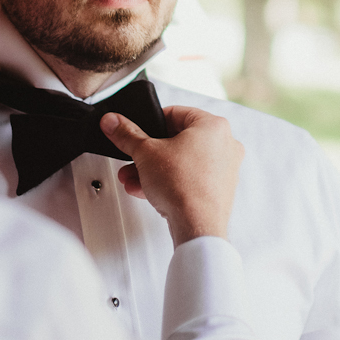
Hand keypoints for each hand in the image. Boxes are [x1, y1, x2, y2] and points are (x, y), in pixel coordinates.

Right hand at [104, 104, 242, 247]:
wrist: (197, 226)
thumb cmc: (185, 188)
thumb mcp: (146, 153)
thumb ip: (127, 134)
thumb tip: (115, 122)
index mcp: (214, 126)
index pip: (176, 113)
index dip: (151, 122)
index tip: (137, 130)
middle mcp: (225, 144)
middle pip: (177, 141)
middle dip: (148, 153)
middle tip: (133, 156)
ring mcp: (224, 169)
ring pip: (182, 162)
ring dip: (154, 170)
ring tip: (133, 177)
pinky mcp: (219, 189)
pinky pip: (190, 179)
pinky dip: (169, 182)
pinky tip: (146, 189)